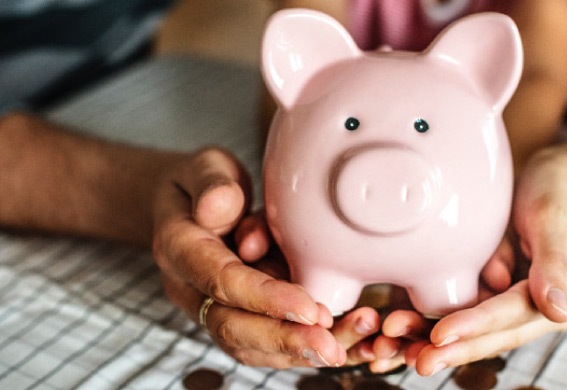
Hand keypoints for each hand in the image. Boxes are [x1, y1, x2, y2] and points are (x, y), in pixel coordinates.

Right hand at [150, 147, 345, 367]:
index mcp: (179, 249)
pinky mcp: (238, 316)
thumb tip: (221, 204)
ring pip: (250, 345)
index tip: (308, 308)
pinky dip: (303, 349)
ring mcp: (212, 308)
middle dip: (285, 341)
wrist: (190, 204)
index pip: (221, 281)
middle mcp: (191, 289)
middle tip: (331, 348)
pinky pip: (266, 343)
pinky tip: (343, 346)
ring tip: (346, 348)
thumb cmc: (204, 183)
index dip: (265, 298)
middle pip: (232, 328)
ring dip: (299, 351)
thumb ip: (212, 182)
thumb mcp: (204, 167)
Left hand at [378, 145, 566, 375]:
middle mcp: (538, 306)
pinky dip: (430, 322)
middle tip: (417, 361)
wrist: (550, 173)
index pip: (514, 313)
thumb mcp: (555, 218)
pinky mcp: (488, 292)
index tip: (441, 335)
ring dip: (434, 341)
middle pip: (491, 333)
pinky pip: (459, 312)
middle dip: (453, 349)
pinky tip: (400, 333)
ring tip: (397, 351)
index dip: (477, 325)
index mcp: (565, 294)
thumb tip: (558, 311)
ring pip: (471, 330)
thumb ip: (553, 264)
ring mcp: (511, 301)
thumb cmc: (556, 189)